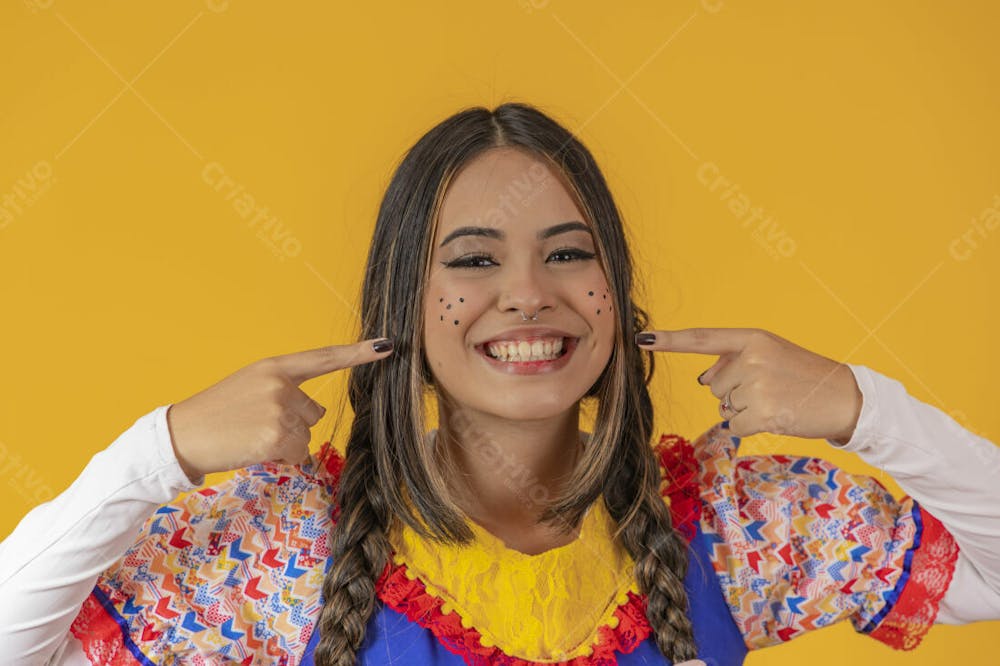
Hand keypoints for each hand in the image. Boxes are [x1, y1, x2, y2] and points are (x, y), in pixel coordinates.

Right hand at [166, 338, 393, 481]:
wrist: (183, 435)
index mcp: (273, 367)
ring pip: (305, 436)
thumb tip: (316, 413)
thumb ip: (284, 391)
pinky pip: (297, 454)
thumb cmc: (216, 414)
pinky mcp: (276, 438)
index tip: (387, 346)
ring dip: (285, 444)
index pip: (323, 358)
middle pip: (314, 413)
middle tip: (256, 425)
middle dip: (293, 425)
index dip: (358, 353)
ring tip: (251, 437)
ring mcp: (279, 411)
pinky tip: (254, 450)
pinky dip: (281, 458)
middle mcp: (280, 385)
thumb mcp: (249, 387)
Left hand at [636, 328, 860, 440]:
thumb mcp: (771, 354)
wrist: (844, 397)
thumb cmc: (804, 376)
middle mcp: (751, 358)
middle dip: (734, 391)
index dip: (670, 341)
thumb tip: (703, 378)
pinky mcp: (762, 412)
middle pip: (713, 384)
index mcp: (752, 338)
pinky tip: (775, 416)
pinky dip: (750, 426)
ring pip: (723, 405)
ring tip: (775, 400)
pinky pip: (734, 425)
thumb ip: (734, 360)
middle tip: (769, 388)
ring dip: (743, 409)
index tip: (642, 340)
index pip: (703, 339)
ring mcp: (756, 385)